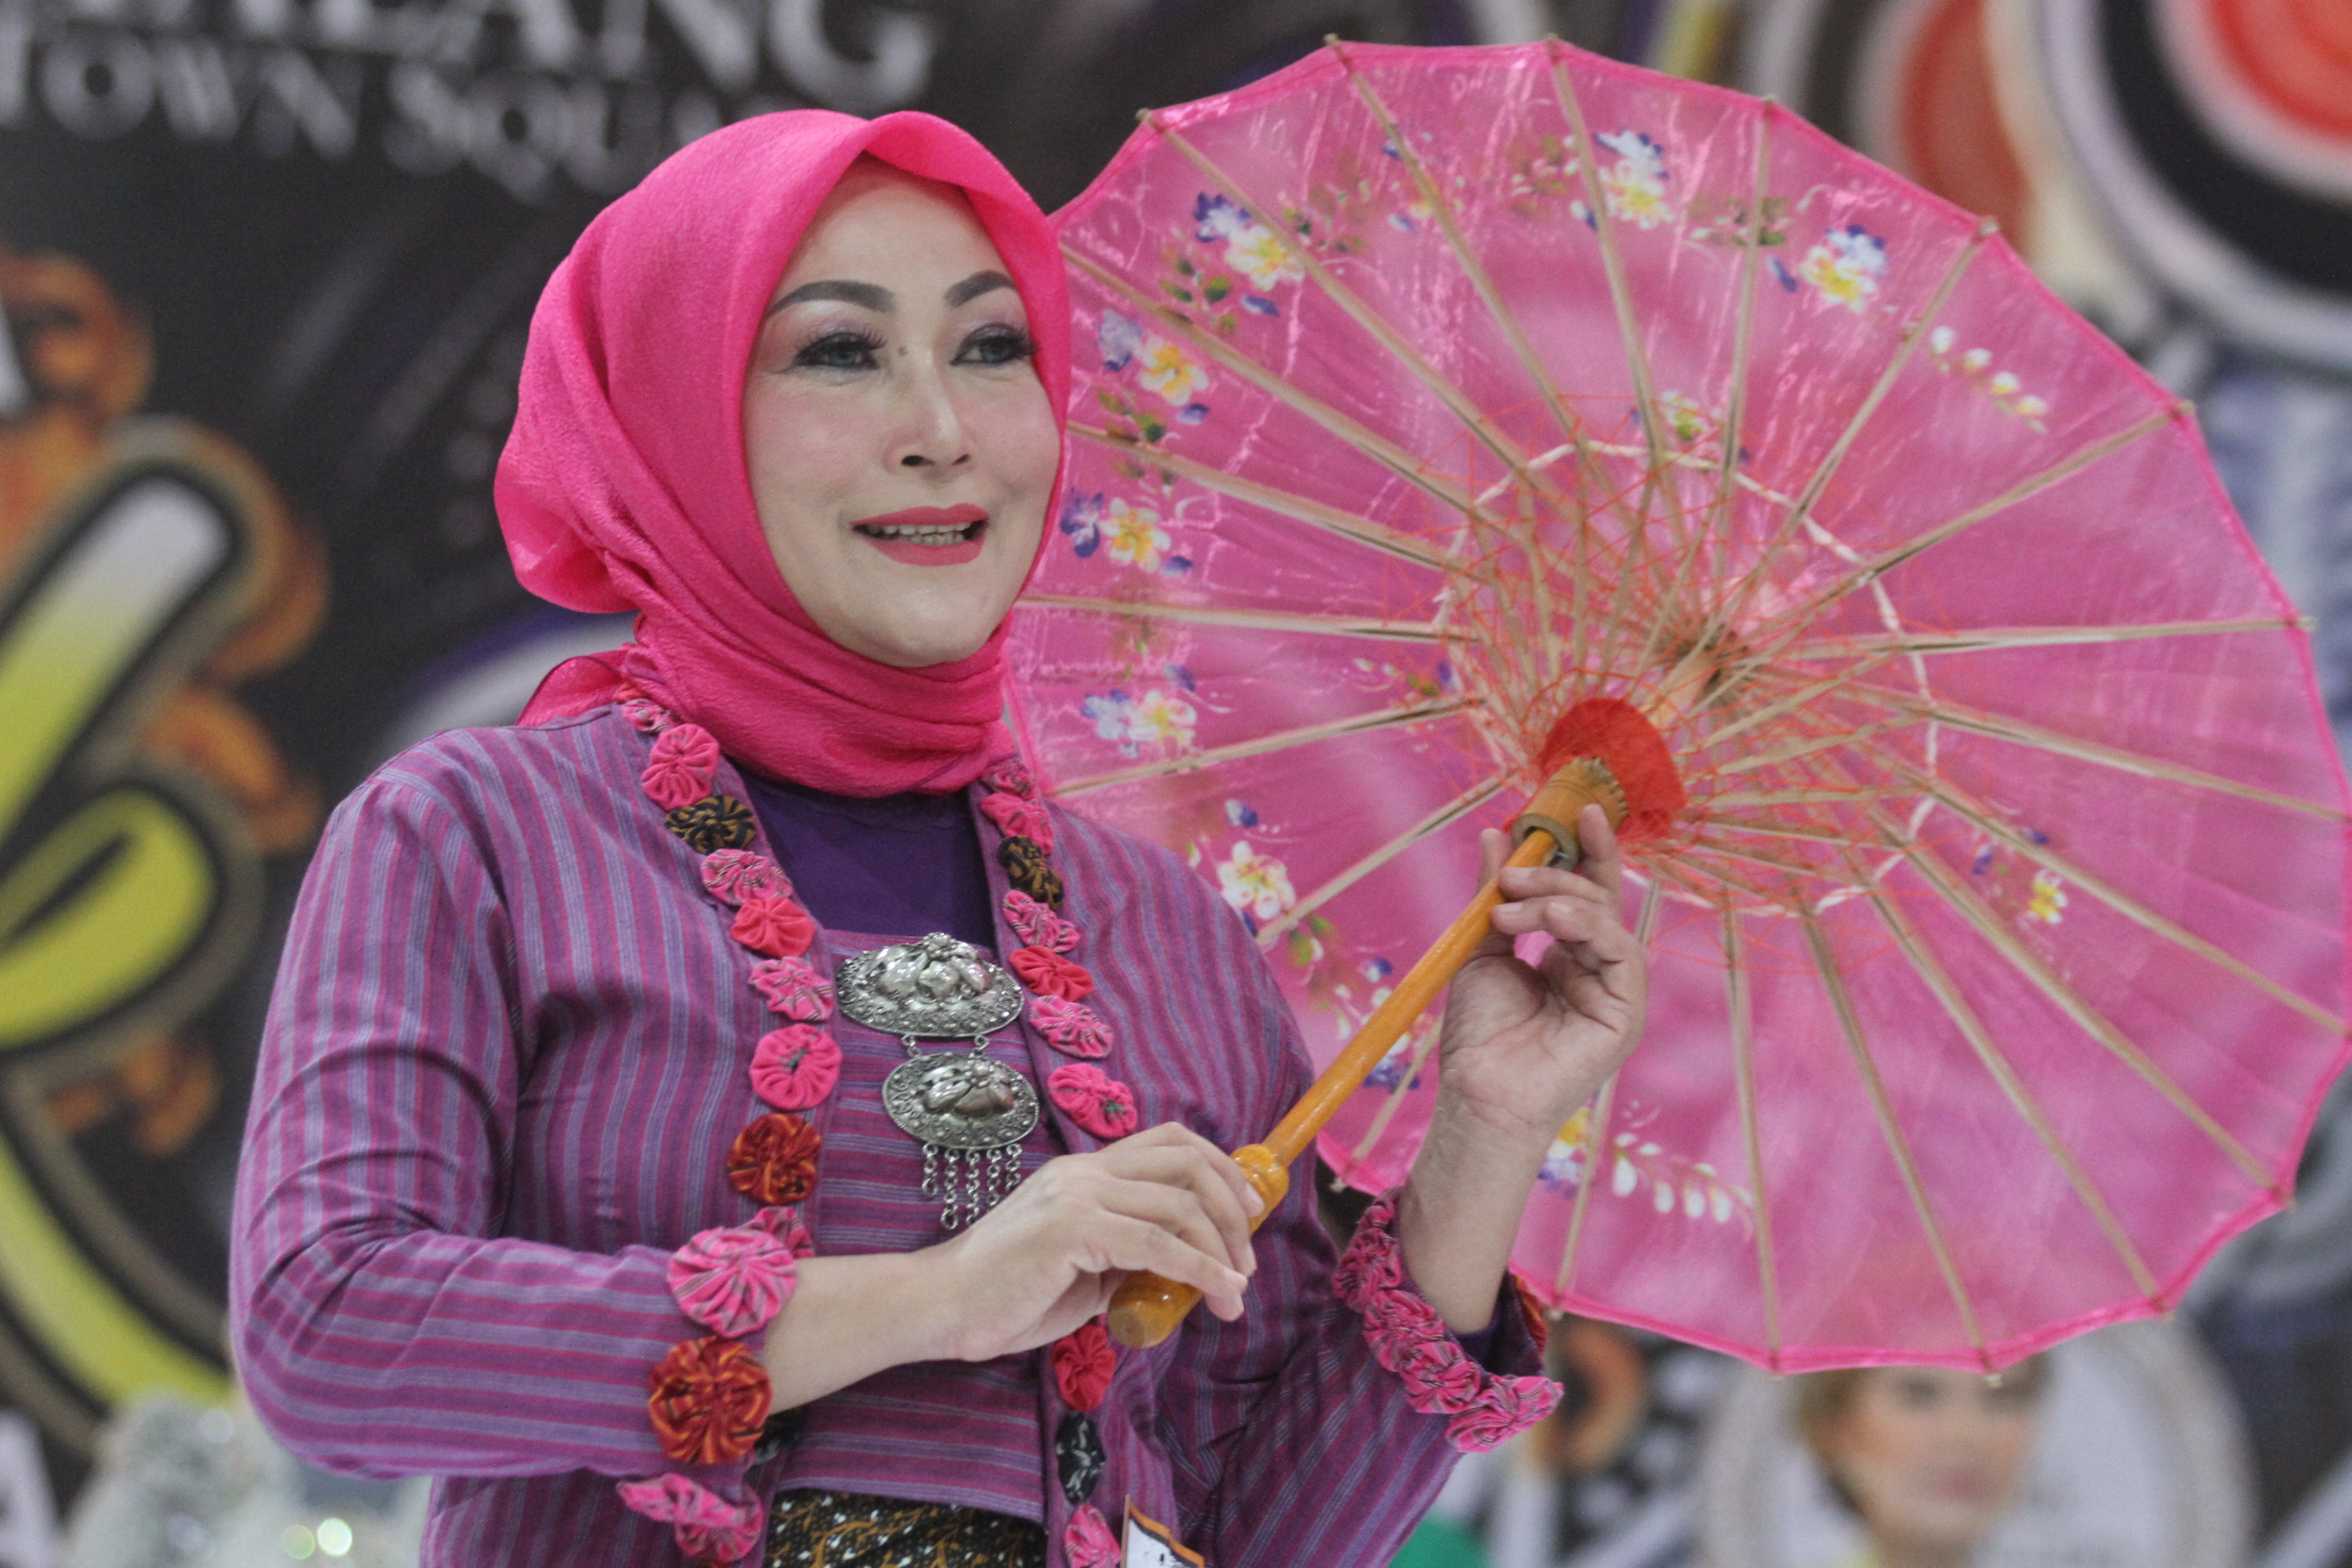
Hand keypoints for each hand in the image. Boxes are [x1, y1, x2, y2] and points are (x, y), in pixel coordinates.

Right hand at [922, 1122, 1261, 1362]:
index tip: (1250, 1208)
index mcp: (1085, 1172)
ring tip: (1236, 1289)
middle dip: (1234, 1205)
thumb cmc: (1008, 1294)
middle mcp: (1085, 1171)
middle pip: (1186, 1161)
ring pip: (1178, 1203)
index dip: (1221, 1167)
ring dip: (1222, 1248)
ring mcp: (1078, 1195)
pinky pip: (1155, 1244)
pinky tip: (1219, 1292)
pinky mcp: (1071, 1229)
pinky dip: (1200, 1269)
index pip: (1169, 1142)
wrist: (943, 1306)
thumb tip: (1180, 1268)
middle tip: (1249, 1254)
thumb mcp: (1084, 1269)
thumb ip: (1127, 1256)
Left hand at [1437, 804, 1647, 1142]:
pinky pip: (1620, 952)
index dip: (1587, 850)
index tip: (1578, 810)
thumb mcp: (1481, 949)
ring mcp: (1616, 991)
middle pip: (1600, 899)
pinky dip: (1586, 926)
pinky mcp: (1626, 1012)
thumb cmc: (1480, 1035)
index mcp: (1569, 956)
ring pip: (1607, 919)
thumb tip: (1494, 835)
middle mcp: (1598, 970)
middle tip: (1513, 871)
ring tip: (1509, 910)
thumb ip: (1493, 895)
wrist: (1478, 1093)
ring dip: (1559, 900)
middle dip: (1559, 873)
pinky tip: (1551, 922)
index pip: (1586, 892)